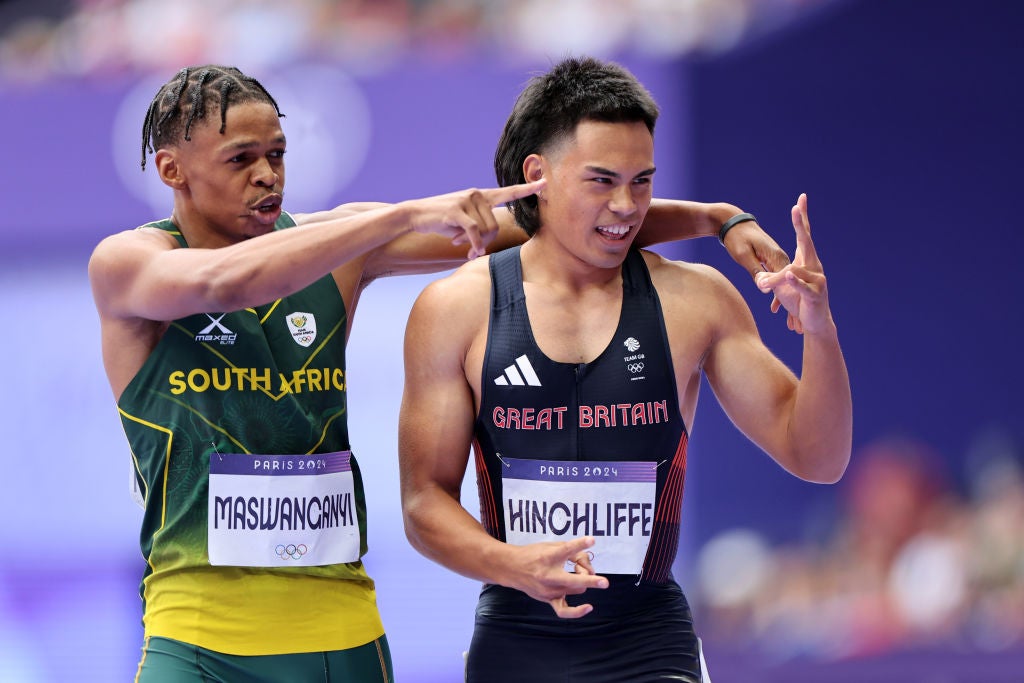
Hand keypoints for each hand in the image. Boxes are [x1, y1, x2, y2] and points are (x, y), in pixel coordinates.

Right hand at [402, 179, 545, 258]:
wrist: (416, 215)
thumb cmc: (443, 220)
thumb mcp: (464, 220)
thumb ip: (479, 225)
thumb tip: (485, 244)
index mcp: (481, 195)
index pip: (508, 192)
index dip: (527, 189)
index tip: (545, 184)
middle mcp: (477, 194)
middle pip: (495, 226)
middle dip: (484, 241)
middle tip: (469, 246)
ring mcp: (467, 201)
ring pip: (486, 230)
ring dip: (474, 243)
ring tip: (458, 242)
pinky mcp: (457, 210)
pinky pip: (474, 232)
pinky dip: (473, 244)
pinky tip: (466, 251)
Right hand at [508, 536, 608, 618]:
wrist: (512, 568)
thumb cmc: (535, 554)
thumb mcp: (551, 546)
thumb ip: (571, 551)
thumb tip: (588, 563)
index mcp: (548, 557)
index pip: (566, 550)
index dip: (580, 545)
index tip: (592, 540)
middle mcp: (548, 575)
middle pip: (576, 579)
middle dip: (590, 579)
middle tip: (603, 582)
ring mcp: (548, 590)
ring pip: (577, 589)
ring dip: (582, 581)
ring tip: (577, 572)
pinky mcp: (548, 599)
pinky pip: (564, 611)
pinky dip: (577, 611)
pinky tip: (588, 607)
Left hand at [721, 218, 795, 326]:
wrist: (734, 224)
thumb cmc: (736, 238)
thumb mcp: (743, 256)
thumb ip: (754, 270)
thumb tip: (763, 286)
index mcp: (777, 257)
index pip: (786, 281)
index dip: (787, 301)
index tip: (792, 320)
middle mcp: (782, 259)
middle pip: (790, 287)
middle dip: (793, 308)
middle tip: (796, 328)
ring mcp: (779, 260)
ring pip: (786, 286)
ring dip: (787, 305)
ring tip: (792, 325)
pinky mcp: (773, 260)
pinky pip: (779, 280)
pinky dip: (778, 295)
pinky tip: (776, 308)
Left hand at [754, 194, 831, 334]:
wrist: (817, 324)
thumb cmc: (799, 303)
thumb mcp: (780, 288)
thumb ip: (769, 277)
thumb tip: (758, 275)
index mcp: (805, 260)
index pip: (803, 234)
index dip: (802, 217)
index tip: (802, 198)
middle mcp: (814, 266)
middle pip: (805, 242)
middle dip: (800, 224)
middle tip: (796, 208)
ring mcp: (817, 279)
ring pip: (793, 270)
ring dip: (776, 277)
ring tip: (762, 283)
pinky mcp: (816, 294)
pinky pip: (802, 285)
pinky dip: (794, 281)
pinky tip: (790, 275)